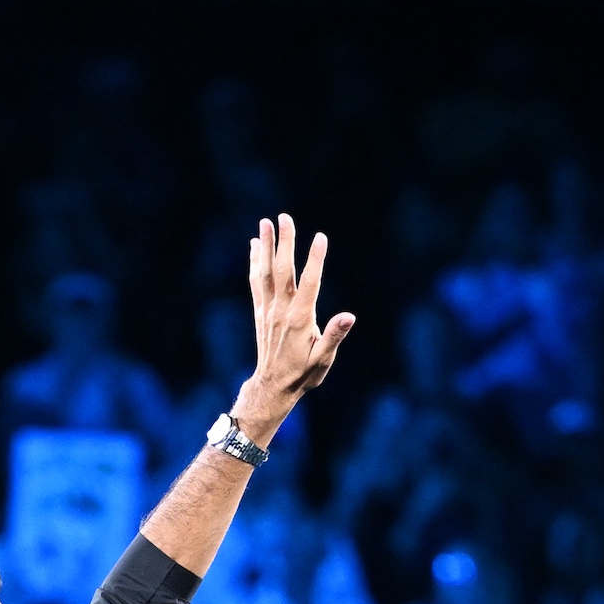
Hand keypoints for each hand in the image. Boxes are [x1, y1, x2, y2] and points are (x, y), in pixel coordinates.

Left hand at [236, 215, 356, 427]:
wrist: (273, 386)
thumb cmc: (303, 374)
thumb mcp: (323, 359)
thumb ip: (334, 336)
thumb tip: (349, 317)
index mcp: (300, 319)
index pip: (310, 283)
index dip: (316, 260)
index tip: (321, 237)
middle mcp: (282, 310)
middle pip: (282, 270)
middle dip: (284, 242)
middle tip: (284, 217)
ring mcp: (268, 310)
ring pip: (265, 272)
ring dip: (265, 246)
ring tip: (265, 223)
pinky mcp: (260, 312)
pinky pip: (256, 282)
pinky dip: (254, 262)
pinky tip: (254, 245)